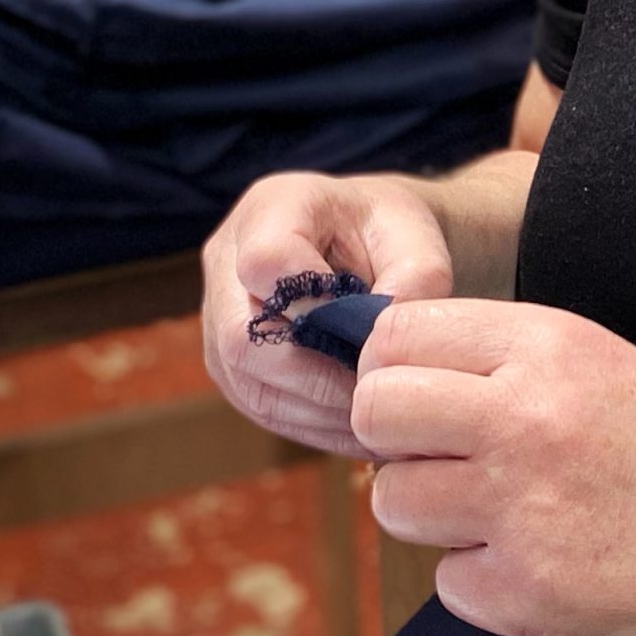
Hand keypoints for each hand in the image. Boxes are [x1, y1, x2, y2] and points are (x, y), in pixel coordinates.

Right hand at [202, 171, 454, 456]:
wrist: (370, 241)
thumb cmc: (390, 232)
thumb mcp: (415, 236)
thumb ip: (417, 278)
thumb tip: (382, 348)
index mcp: (272, 208)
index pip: (266, 263)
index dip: (316, 309)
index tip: (371, 333)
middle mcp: (227, 259)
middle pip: (243, 336)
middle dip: (316, 377)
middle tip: (377, 394)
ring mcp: (218, 313)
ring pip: (248, 382)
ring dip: (314, 410)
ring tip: (374, 420)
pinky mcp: (228, 360)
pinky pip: (257, 404)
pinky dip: (309, 423)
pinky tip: (355, 428)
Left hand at [352, 297, 635, 635]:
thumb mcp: (610, 365)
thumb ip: (510, 364)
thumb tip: (404, 382)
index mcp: (550, 346)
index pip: (398, 335)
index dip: (397, 367)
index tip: (424, 394)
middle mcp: (524, 418)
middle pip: (376, 414)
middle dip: (398, 440)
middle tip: (449, 457)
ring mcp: (521, 511)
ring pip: (395, 503)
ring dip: (435, 514)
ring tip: (506, 513)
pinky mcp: (527, 596)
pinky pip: (448, 583)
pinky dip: (484, 582)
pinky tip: (545, 566)